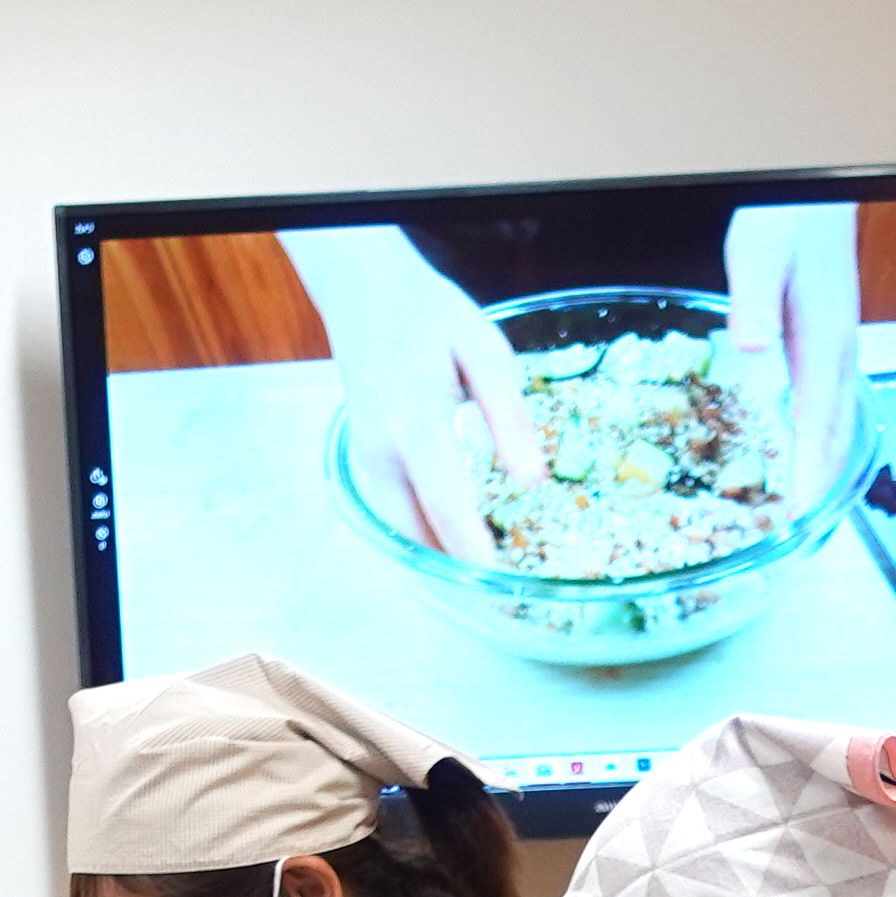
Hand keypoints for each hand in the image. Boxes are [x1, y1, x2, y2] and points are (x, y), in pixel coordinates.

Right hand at [281, 224, 537, 560]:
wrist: (363, 290)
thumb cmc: (429, 314)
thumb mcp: (484, 349)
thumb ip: (507, 414)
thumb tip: (532, 478)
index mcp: (415, 423)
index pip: (446, 505)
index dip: (474, 552)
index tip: (503, 589)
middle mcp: (384, 453)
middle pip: (418, 536)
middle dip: (459, 576)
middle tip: (507, 606)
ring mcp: (370, 459)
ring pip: (403, 532)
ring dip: (441, 562)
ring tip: (489, 588)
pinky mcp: (369, 460)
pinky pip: (396, 515)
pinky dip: (426, 539)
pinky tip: (462, 546)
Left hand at [720, 202, 865, 506]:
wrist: (813, 196)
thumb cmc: (783, 220)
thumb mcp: (755, 255)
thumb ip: (753, 305)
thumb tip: (753, 353)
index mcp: (822, 341)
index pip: (818, 423)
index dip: (809, 473)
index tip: (798, 515)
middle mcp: (838, 352)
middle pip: (833, 432)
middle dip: (817, 483)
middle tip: (797, 529)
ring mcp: (838, 346)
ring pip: (835, 420)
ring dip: (821, 464)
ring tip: (801, 505)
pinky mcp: (829, 339)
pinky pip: (827, 403)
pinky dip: (818, 435)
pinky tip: (800, 446)